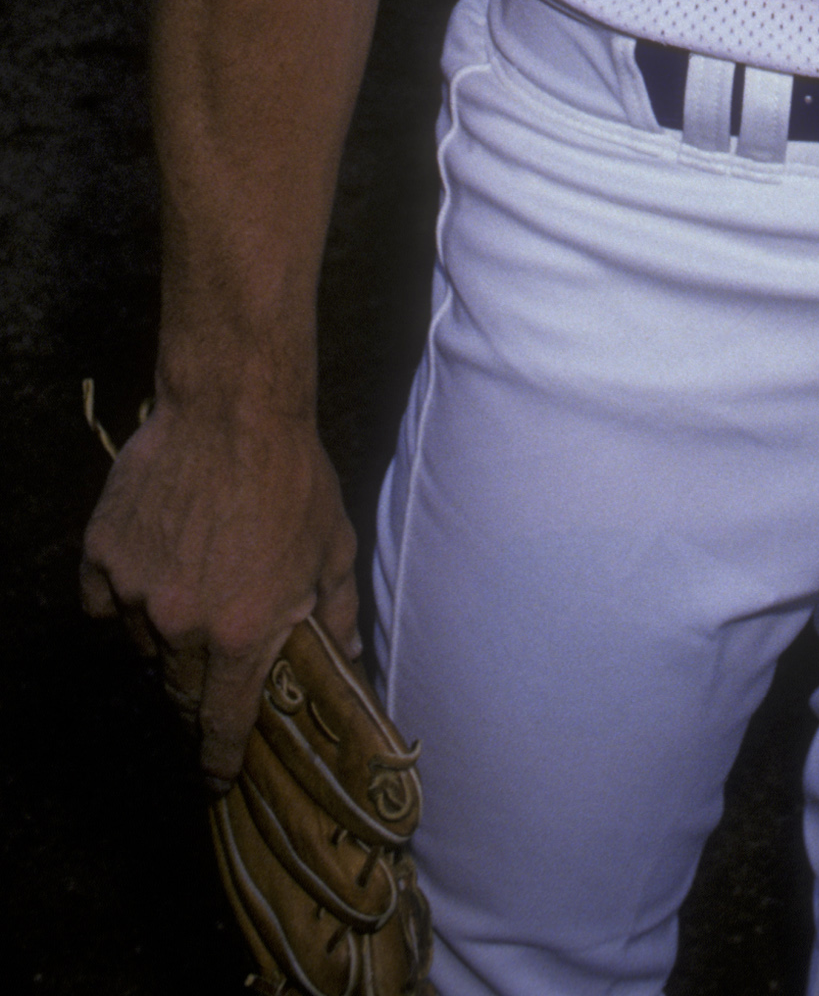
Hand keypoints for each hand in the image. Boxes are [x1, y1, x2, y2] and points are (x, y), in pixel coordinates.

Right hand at [80, 396, 359, 789]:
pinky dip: (123, 600)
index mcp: (243, 634)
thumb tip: (347, 661)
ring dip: (166, 639)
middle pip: (179, 691)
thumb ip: (336, 614)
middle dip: (197, 693)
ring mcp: (138, 590)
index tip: (217, 781)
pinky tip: (151, 574)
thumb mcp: (334, 547)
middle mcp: (184, 625)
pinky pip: (104, 604)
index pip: (223, 724)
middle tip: (212, 671)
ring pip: (143, 646)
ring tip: (193, 595)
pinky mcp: (103, 554)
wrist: (234, 406)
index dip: (219, 761)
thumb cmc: (294, 475)